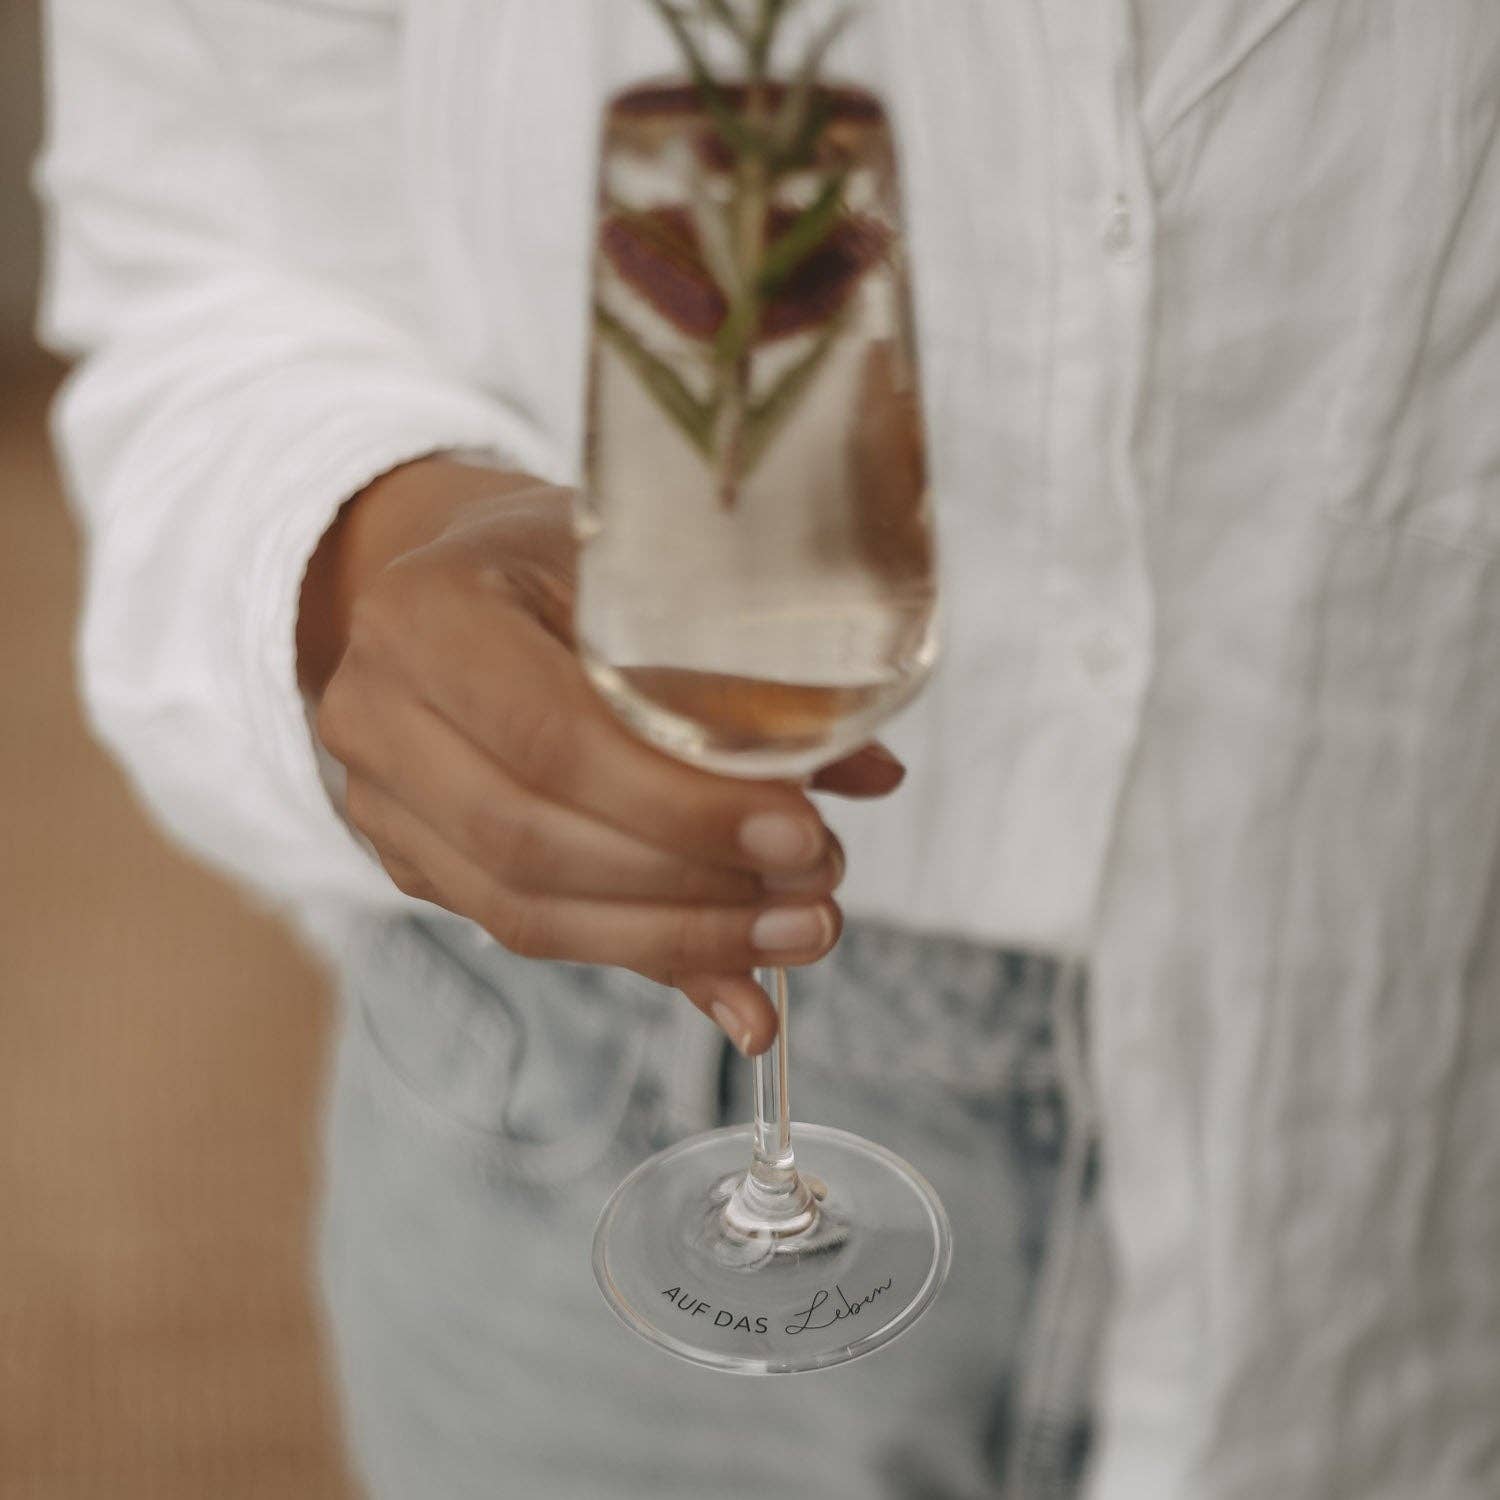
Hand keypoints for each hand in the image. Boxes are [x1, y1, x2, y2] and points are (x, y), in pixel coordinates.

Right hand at [299, 458, 905, 1054]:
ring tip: (796, 934)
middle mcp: (375, 713)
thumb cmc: (562, 558)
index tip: (799, 833)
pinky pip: (527, 933)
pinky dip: (644, 957)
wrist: (461, 575)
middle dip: (691, 887)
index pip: (553, 737)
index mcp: (427, 613)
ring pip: (525, 911)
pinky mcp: (410, 861)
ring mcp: (378, 800)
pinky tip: (737, 985)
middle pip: (533, 841)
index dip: (680, 805)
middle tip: (816, 894)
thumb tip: (872, 775)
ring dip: (678, 939)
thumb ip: (738, 674)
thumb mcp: (641, 573)